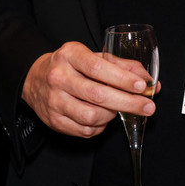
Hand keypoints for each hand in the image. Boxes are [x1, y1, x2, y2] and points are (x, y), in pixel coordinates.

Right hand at [21, 41, 157, 137]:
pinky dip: (100, 126)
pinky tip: (103, 118)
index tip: (141, 86)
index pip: (98, 68)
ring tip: (117, 109)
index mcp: (69, 55)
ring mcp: (54, 100)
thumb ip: (122, 66)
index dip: (122, 79)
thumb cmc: (71, 67)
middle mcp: (59, 77)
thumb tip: (148, 80)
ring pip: (91, 116)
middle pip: (97, 95)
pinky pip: (84, 130)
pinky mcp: (54, 120)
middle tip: (148, 107)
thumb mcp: (93, 57)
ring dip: (112, 115)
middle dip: (128, 103)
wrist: (36, 79)